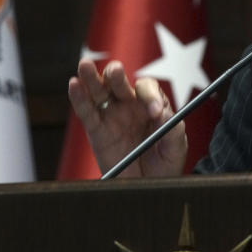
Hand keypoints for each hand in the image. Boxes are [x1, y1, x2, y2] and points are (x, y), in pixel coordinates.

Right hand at [68, 58, 186, 176]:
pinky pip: (86, 112)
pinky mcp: (97, 131)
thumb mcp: (176, 147)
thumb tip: (162, 113)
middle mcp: (130, 105)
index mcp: (151, 104)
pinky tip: (74, 84)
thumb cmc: (165, 164)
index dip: (149, 96)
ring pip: (100, 91)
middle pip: (120, 82)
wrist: (149, 186)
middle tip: (116, 71)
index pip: (147, 89)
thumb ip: (172, 129)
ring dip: (91, 77)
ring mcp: (112, 116)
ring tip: (85, 66)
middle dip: (116, 75)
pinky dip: (79, 98)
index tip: (154, 113)